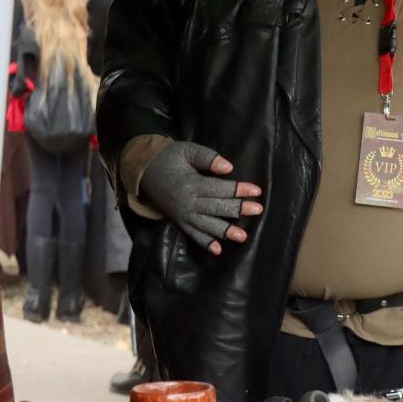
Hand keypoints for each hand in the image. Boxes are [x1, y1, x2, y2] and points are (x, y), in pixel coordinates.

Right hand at [139, 142, 262, 254]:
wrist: (144, 170)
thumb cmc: (170, 157)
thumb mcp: (188, 150)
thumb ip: (208, 158)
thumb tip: (228, 168)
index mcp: (191, 184)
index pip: (220, 189)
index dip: (239, 190)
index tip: (256, 191)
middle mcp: (188, 203)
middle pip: (218, 208)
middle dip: (239, 210)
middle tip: (258, 210)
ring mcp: (183, 215)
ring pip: (208, 225)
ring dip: (226, 232)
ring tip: (243, 237)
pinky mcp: (179, 221)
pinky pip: (194, 234)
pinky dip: (205, 243)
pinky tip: (218, 250)